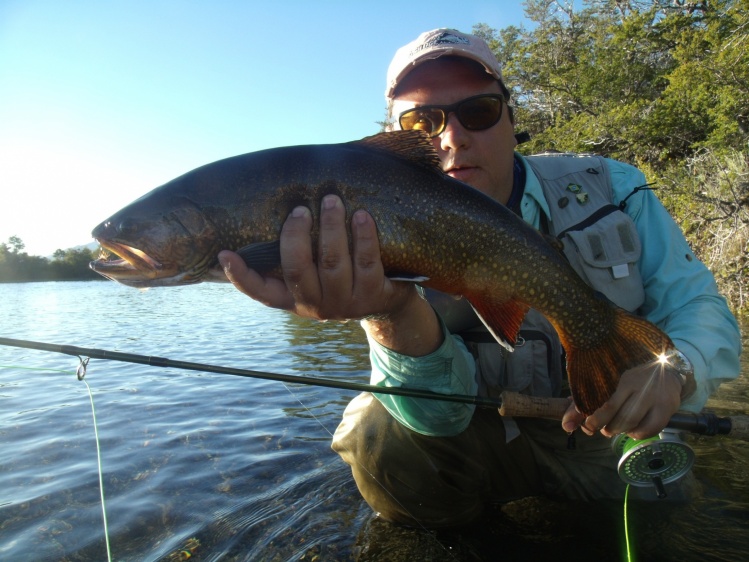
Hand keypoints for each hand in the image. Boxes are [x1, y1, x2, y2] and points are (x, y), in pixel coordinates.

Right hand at [218, 194, 417, 321]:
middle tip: (300, 209)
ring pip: (333, 263)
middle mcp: (315, 305)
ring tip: (332, 200)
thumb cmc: (340, 275)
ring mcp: (344, 303)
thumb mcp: (315, 272)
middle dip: (296, 236)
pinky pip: (367, 261)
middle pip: (297, 270)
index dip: (240, 276)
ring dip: (331, 227)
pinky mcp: (372, 295)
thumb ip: (295, 253)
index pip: (260, 292)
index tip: (225, 254)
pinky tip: (362, 215)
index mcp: (293, 299)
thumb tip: (275, 208)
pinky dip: (364, 236)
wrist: (386, 302)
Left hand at [562, 360, 682, 439]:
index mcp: (619, 377)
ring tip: (614, 428)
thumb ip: (584, 402)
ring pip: (630, 423)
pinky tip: (632, 430)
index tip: (586, 426)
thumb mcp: (608, 382)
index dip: (592, 419)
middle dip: (603, 426)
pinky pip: (649, 429)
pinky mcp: (667, 407)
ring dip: (618, 431)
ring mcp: (654, 396)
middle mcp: (637, 385)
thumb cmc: (630, 378)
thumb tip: (566, 426)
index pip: (603, 402)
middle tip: (601, 428)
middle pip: (614, 413)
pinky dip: (637, 434)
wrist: (666, 367)